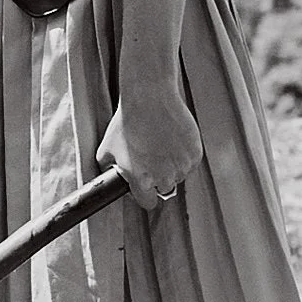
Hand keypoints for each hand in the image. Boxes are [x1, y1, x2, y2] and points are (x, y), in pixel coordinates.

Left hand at [98, 86, 202, 206]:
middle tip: (152, 158)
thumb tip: (110, 175)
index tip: (144, 186)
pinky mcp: (195, 154)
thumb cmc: (128, 121)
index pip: (148, 203)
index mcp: (142, 181)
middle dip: (158, 177)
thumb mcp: (106, 147)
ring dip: (172, 166)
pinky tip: (172, 139)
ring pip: (179, 175)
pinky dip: (184, 154)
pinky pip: (190, 162)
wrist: (150, 98)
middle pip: (164, 188)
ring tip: (161, 144)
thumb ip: (107, 167)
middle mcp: (164, 177)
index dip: (144, 194)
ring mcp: (182, 166)